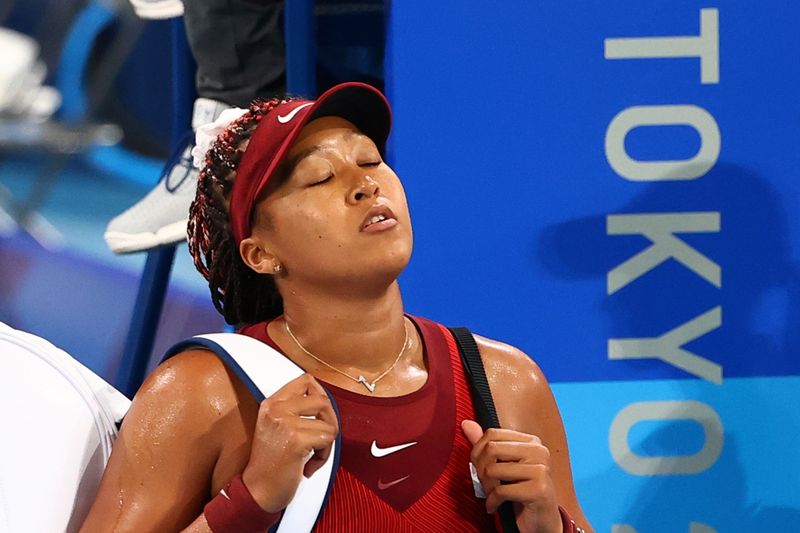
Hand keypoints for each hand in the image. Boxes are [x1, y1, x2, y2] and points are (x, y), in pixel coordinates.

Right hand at [242, 374, 337, 512]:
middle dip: (329, 422)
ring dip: (326, 444)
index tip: (320, 414)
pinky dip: (323, 456)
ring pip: (329, 423)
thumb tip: (323, 399)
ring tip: (311, 455)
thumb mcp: (275, 427)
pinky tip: (308, 465)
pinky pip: (327, 440)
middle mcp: (276, 409)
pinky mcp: (295, 439)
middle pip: (323, 400)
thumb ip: (294, 410)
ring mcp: (285, 423)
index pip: (305, 381)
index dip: (320, 395)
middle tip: (320, 439)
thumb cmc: (269, 463)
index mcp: (271, 403)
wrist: (257, 491)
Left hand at [462, 420, 561, 532]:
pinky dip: (492, 501)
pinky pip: (501, 491)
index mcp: (531, 441)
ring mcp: (541, 469)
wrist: (542, 520)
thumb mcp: (502, 466)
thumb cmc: (521, 491)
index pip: (492, 434)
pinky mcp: (539, 489)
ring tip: (492, 495)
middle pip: (491, 449)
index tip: (480, 468)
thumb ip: (485, 445)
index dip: (478, 452)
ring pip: (493, 470)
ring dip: (487, 488)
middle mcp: (539, 451)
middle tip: (485, 484)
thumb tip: (466, 423)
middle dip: (481, 470)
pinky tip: (495, 506)